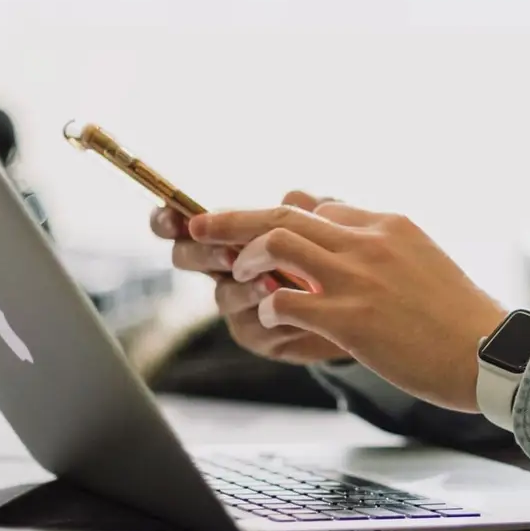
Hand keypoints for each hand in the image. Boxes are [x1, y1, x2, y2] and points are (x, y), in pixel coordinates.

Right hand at [152, 192, 349, 366]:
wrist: (361, 308)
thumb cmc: (339, 259)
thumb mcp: (330, 225)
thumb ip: (310, 208)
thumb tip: (292, 196)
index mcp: (233, 234)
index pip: (186, 223)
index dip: (168, 219)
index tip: (171, 217)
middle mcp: (227, 267)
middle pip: (188, 257)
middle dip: (202, 253)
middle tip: (229, 254)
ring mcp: (239, 303)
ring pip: (222, 295)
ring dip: (243, 288)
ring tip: (270, 283)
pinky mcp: (259, 334)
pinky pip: (251, 327)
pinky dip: (269, 315)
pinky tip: (290, 308)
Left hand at [188, 203, 508, 412]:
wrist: (490, 354)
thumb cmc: (462, 321)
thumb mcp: (424, 264)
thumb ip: (384, 250)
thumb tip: (353, 249)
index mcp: (388, 225)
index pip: (319, 206)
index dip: (281, 218)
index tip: (256, 233)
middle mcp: (369, 242)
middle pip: (284, 212)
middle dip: (231, 218)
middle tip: (197, 226)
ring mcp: (358, 278)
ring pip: (277, 244)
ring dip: (246, 259)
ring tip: (239, 278)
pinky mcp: (351, 319)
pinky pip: (287, 300)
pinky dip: (270, 307)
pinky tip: (273, 318)